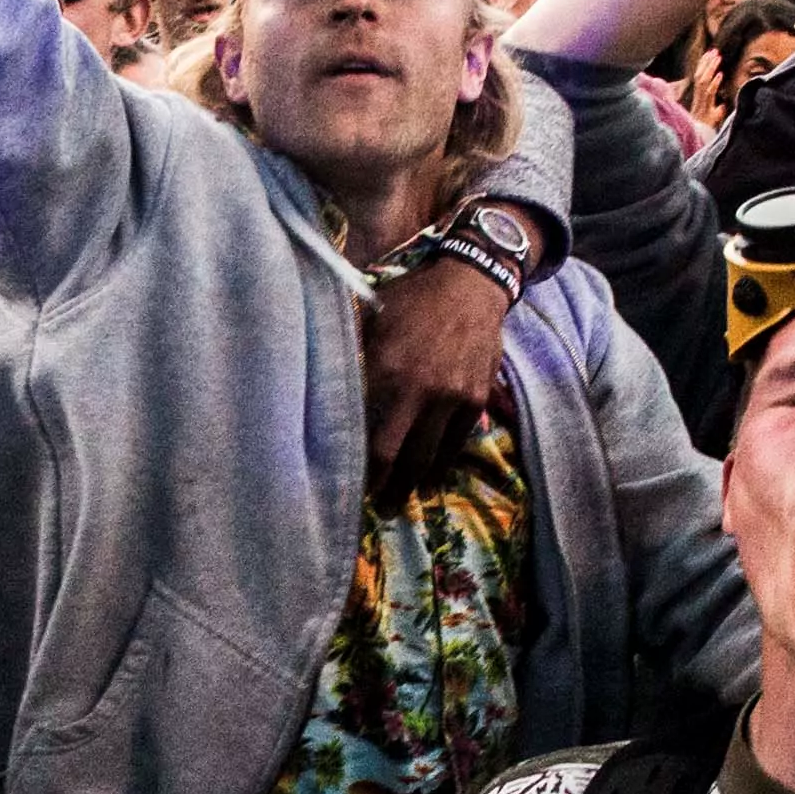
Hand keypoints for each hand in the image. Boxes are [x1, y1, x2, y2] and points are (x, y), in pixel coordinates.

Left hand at [363, 245, 515, 487]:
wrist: (471, 284)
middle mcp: (418, 389)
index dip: (354, 460)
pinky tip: (430, 484)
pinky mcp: (474, 400)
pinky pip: (454, 444)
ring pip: (426, 457)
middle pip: (394, 455)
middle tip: (371, 509)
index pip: (363, 428)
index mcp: (385, 368)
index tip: (341, 480)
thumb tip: (320, 378)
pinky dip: (441, 467)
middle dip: (381, 487)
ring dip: (410, 487)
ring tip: (396, 506)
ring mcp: (450, 398)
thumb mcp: (372, 315)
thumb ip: (351, 352)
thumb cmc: (413, 297)